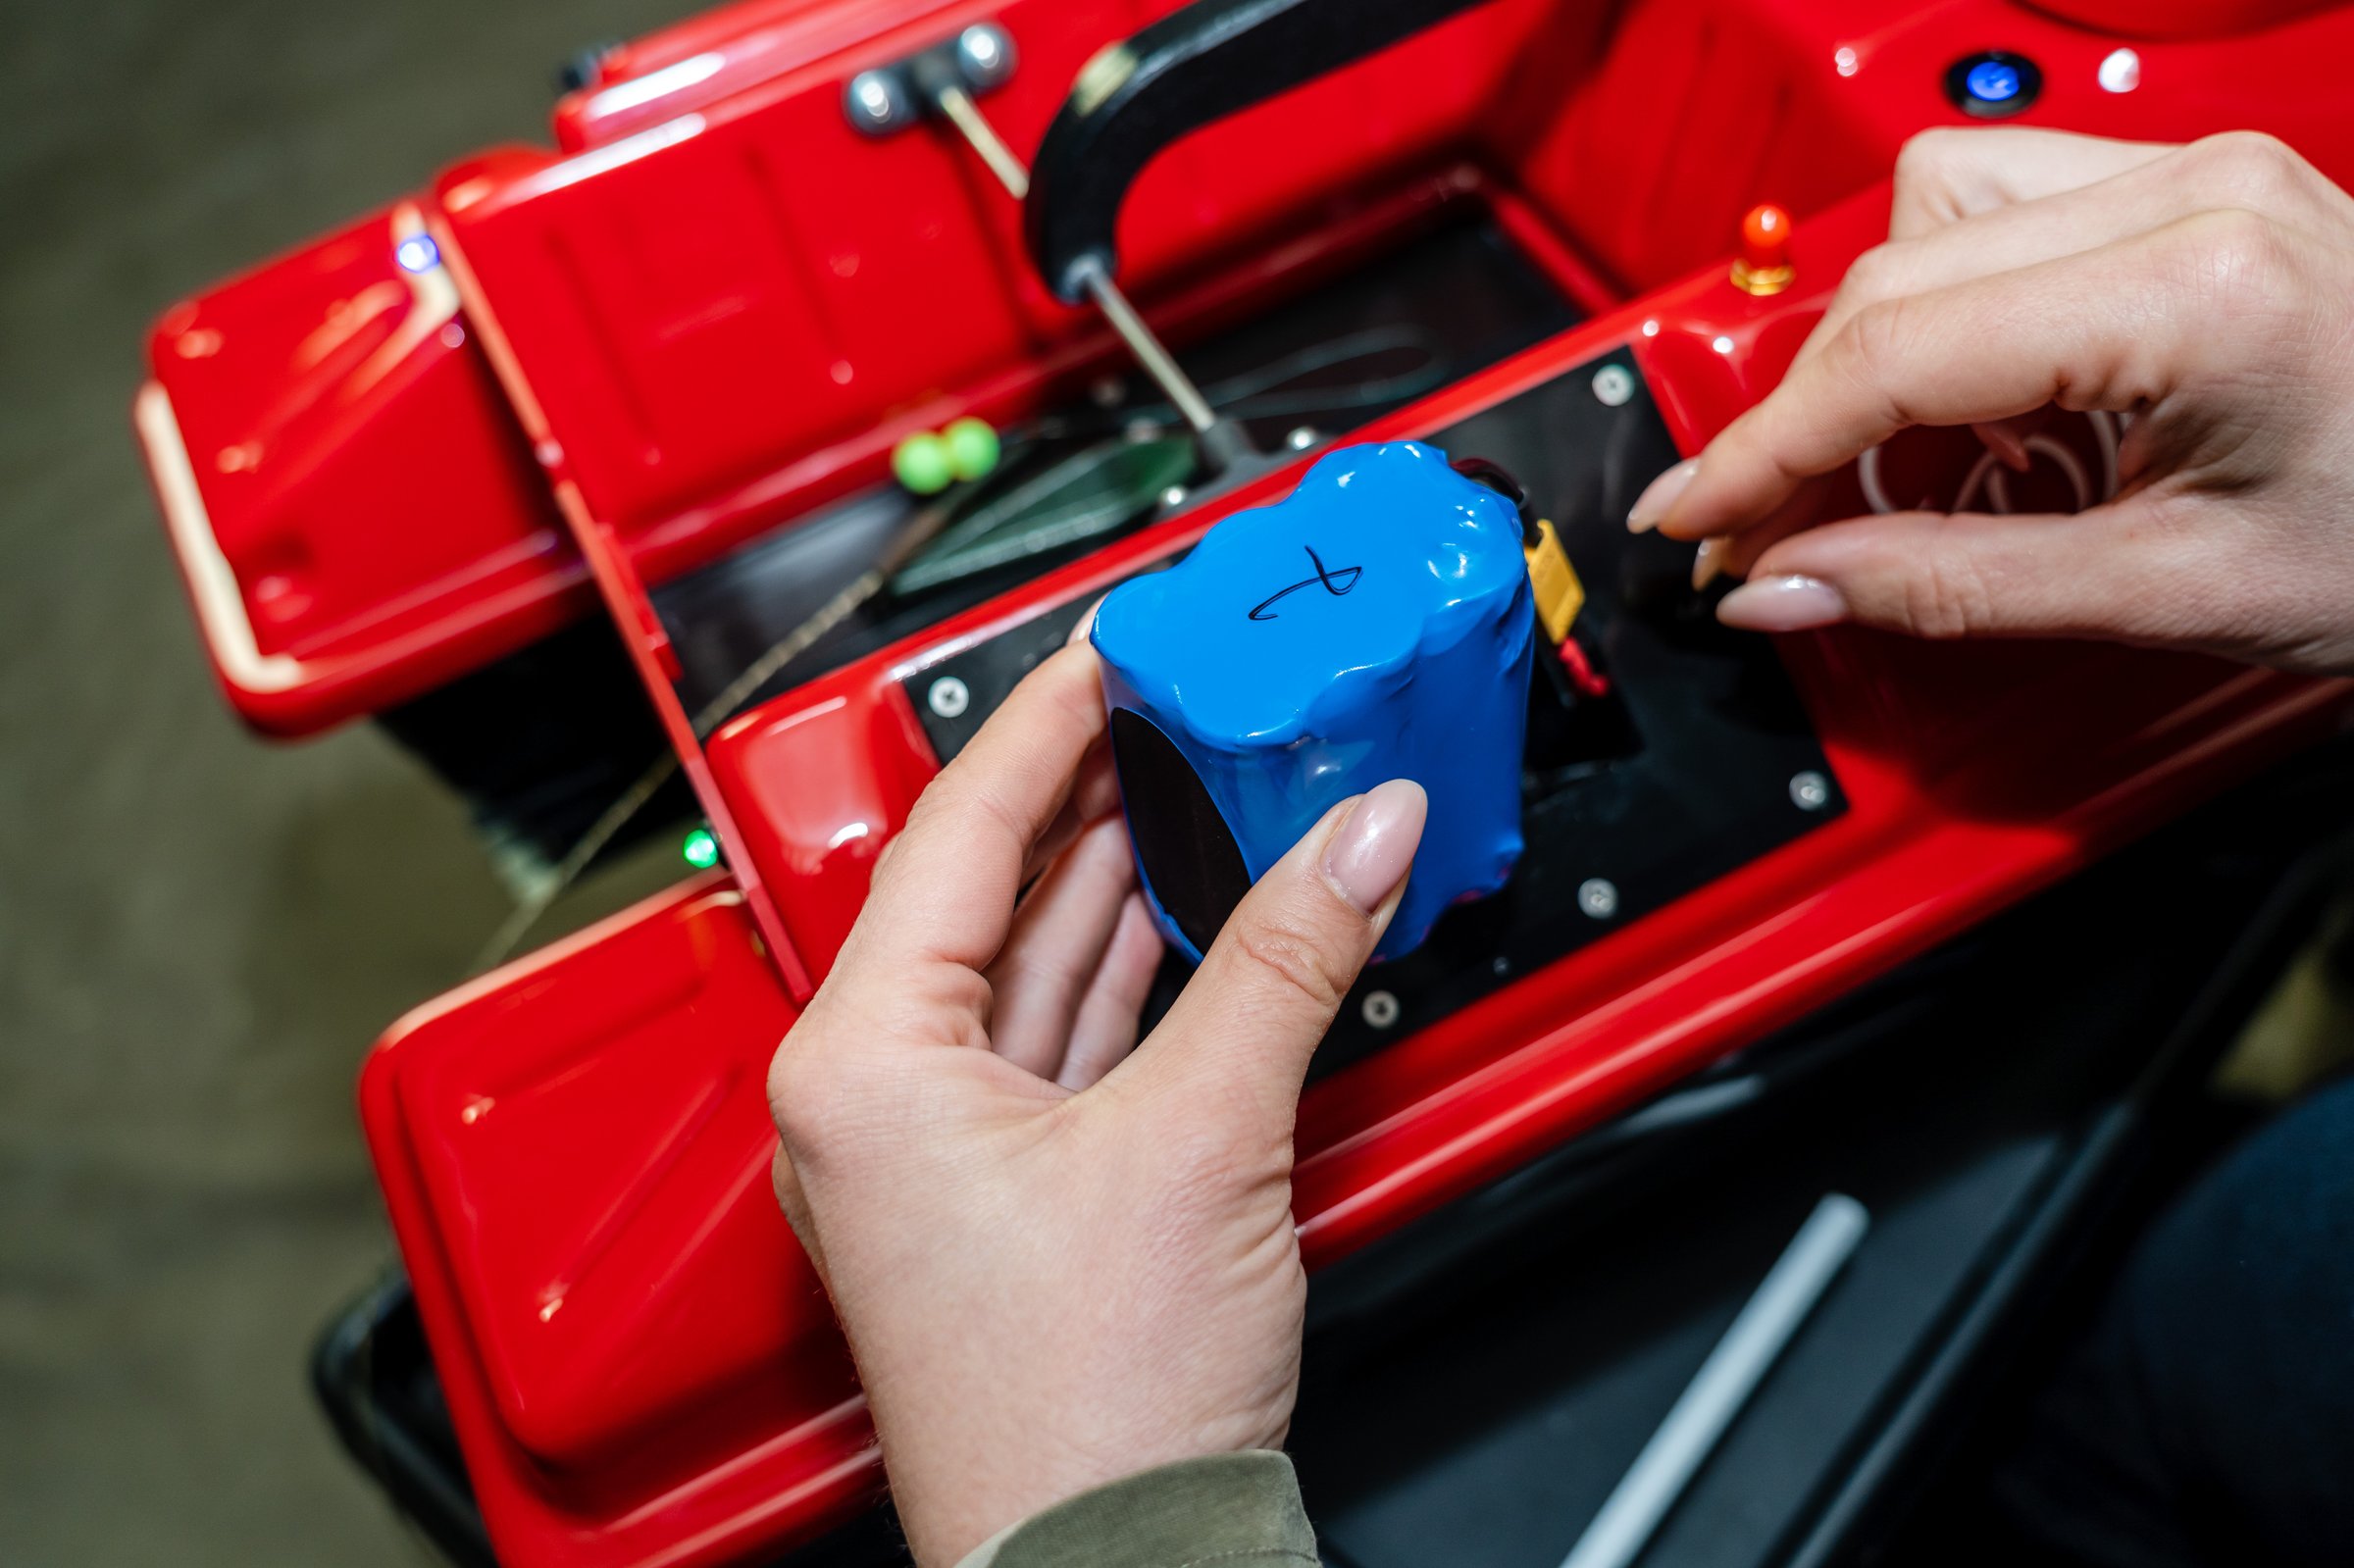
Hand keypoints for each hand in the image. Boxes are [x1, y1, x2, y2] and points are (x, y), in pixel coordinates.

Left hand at [765, 642, 1425, 1565]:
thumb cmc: (1078, 1412)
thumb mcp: (1201, 1140)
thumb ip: (1284, 961)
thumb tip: (1355, 832)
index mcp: (863, 1061)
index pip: (957, 832)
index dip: (1046, 722)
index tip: (1108, 647)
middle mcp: (878, 1096)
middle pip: (993, 888)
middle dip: (1093, 789)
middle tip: (1171, 696)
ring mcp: (943, 1147)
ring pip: (1040, 962)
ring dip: (1124, 873)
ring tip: (1200, 774)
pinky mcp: (1014, 1191)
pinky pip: (1075, 1037)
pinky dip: (1144, 969)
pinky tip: (1202, 908)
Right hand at [1629, 127, 2353, 673]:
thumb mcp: (2167, 594)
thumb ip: (1946, 586)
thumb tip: (1784, 584)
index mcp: (2196, 283)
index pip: (1894, 352)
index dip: (1763, 451)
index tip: (1693, 520)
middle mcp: (2193, 190)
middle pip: (1892, 275)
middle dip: (1803, 417)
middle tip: (1768, 535)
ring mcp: (2197, 170)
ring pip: (1928, 217)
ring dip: (1873, 347)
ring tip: (1889, 470)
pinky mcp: (2196, 185)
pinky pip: (2001, 211)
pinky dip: (1947, 308)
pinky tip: (1970, 405)